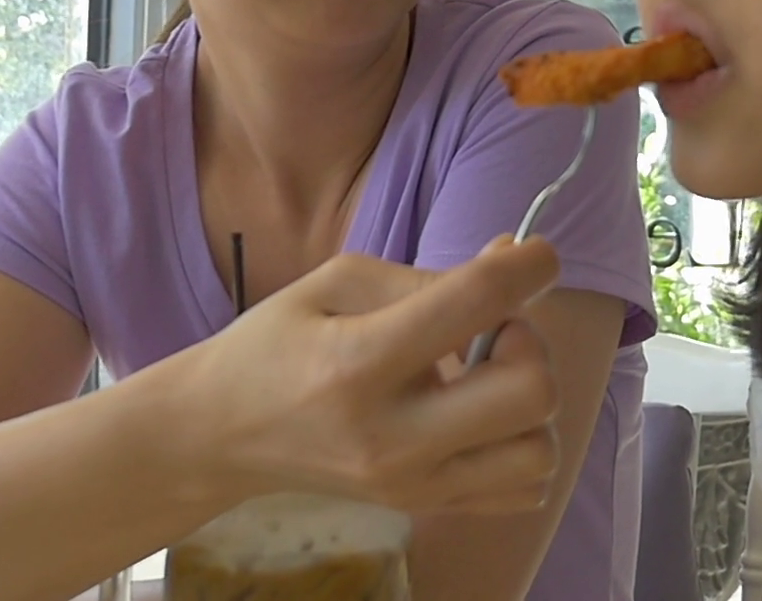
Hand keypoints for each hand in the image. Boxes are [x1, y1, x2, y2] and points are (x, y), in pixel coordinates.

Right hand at [171, 236, 561, 515]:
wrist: (222, 435)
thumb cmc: (276, 345)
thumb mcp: (336, 283)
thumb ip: (431, 274)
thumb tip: (515, 257)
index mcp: (360, 362)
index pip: (477, 304)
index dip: (529, 266)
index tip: (536, 253)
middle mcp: (393, 435)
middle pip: (531, 392)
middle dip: (529, 342)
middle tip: (491, 328)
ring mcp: (413, 484)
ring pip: (539, 451)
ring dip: (531, 402)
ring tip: (485, 377)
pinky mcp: (426, 507)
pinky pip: (523, 489)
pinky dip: (520, 445)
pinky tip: (480, 416)